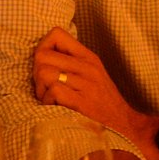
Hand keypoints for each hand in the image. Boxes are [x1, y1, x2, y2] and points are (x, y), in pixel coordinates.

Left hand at [32, 27, 156, 153]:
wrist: (123, 125)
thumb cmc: (102, 101)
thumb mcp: (92, 73)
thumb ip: (72, 61)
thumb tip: (43, 54)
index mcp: (88, 57)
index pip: (56, 34)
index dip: (43, 47)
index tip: (44, 64)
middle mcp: (87, 67)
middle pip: (42, 55)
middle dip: (36, 72)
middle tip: (44, 86)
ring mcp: (85, 84)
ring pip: (44, 73)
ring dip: (41, 89)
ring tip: (49, 98)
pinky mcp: (82, 102)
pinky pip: (54, 91)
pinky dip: (48, 101)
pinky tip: (55, 107)